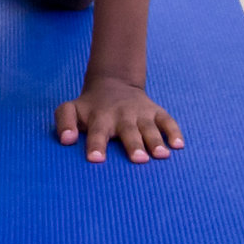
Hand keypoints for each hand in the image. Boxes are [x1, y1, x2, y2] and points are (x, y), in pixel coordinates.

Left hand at [55, 73, 181, 163]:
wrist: (113, 84)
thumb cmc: (90, 107)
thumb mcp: (70, 109)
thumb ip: (64, 123)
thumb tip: (67, 140)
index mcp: (100, 119)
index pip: (97, 133)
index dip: (96, 145)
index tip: (96, 159)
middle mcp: (122, 116)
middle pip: (128, 132)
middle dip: (133, 145)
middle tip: (138, 159)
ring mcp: (141, 113)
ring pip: (149, 127)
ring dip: (156, 141)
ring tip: (162, 155)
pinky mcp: (156, 112)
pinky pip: (167, 121)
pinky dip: (174, 132)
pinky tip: (179, 145)